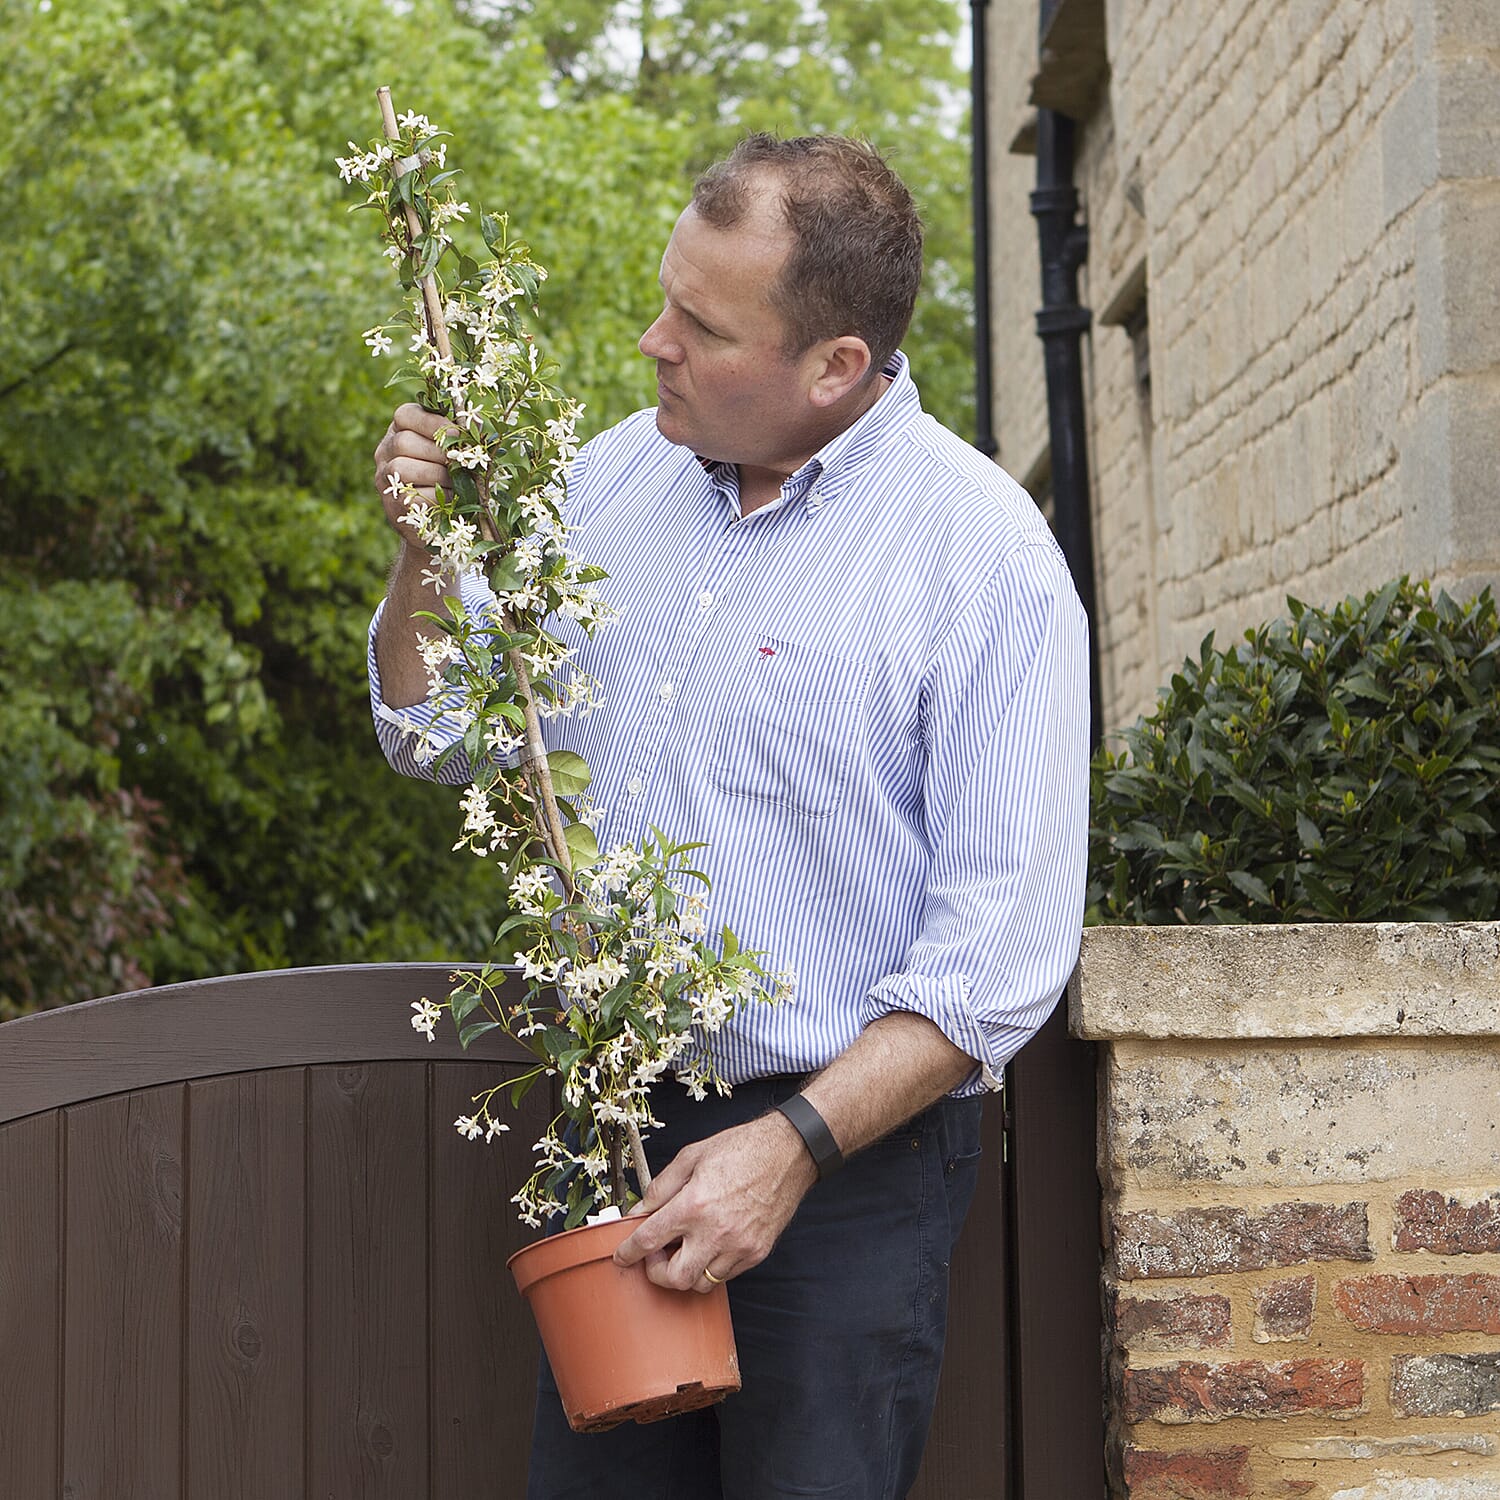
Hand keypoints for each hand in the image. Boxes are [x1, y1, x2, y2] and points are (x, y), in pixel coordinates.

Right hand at [373, 403, 454, 542]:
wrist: (438, 520)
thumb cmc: (450, 477)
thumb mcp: (455, 451)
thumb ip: (462, 435)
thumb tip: (475, 423)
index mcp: (401, 429)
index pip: (406, 415)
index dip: (432, 423)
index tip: (457, 433)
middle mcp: (386, 450)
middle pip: (404, 442)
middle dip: (438, 453)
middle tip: (459, 463)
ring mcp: (384, 478)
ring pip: (402, 468)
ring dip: (436, 475)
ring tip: (455, 481)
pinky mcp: (392, 504)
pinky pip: (411, 495)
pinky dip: (436, 497)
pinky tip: (450, 499)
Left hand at [613, 1112, 818, 1292]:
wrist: (787, 1153)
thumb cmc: (742, 1150)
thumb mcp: (692, 1156)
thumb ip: (662, 1186)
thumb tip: (640, 1209)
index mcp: (694, 1204)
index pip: (649, 1240)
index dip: (628, 1252)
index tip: (623, 1256)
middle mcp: (715, 1231)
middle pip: (674, 1278)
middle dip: (657, 1272)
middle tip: (656, 1254)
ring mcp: (738, 1246)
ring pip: (701, 1283)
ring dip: (686, 1271)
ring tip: (685, 1249)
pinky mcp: (756, 1253)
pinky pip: (726, 1275)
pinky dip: (712, 1266)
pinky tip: (710, 1245)